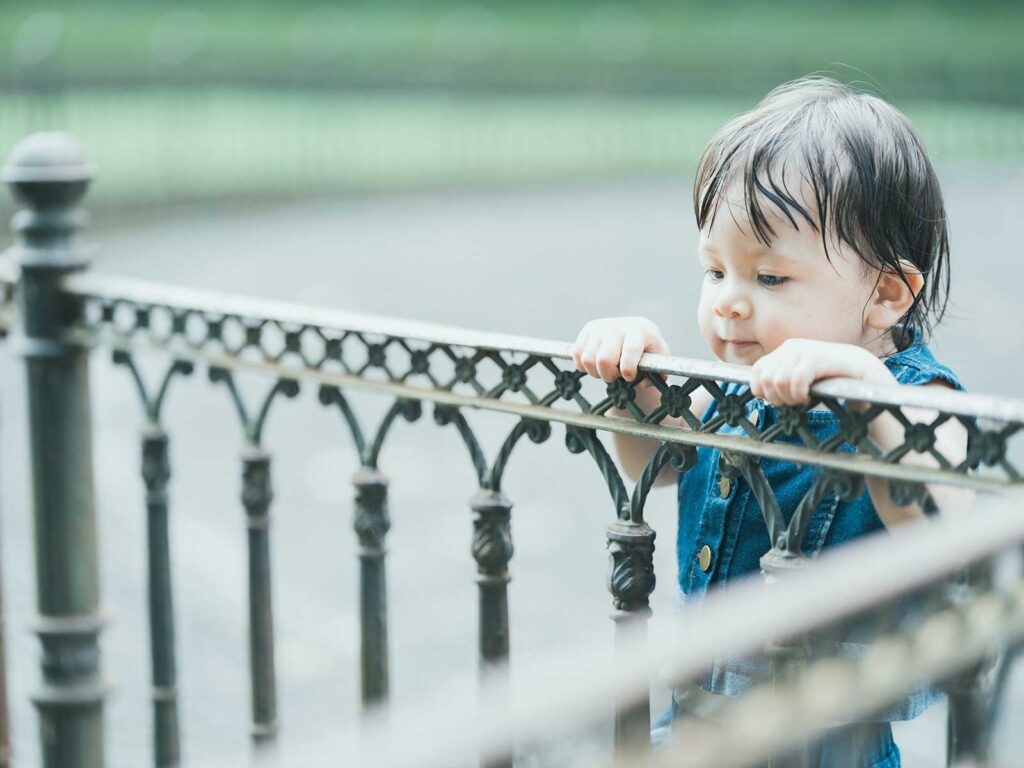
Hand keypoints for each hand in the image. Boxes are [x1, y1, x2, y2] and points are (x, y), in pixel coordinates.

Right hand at [572, 317, 668, 382]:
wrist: (635, 331)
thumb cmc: (648, 349)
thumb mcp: (659, 359)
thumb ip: (658, 373)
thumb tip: (645, 383)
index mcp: (640, 331)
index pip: (630, 351)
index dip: (628, 370)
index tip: (629, 377)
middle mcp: (617, 326)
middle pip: (604, 360)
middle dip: (609, 376)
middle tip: (616, 376)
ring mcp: (600, 327)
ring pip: (587, 360)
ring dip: (596, 372)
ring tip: (606, 370)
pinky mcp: (587, 330)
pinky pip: (577, 355)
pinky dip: (584, 366)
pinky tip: (595, 365)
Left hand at [749, 339, 894, 404]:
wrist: (860, 372)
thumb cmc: (827, 378)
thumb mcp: (798, 376)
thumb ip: (779, 379)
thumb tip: (757, 392)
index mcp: (783, 350)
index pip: (757, 372)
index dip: (762, 391)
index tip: (778, 400)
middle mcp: (790, 347)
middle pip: (767, 380)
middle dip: (777, 398)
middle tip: (793, 403)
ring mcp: (804, 351)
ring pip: (779, 382)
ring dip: (789, 398)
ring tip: (802, 400)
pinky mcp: (817, 358)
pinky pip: (797, 381)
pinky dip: (800, 394)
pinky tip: (809, 398)